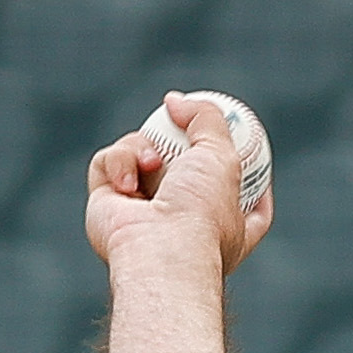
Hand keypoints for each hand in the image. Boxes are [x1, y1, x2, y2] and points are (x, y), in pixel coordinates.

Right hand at [85, 91, 273, 277]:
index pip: (244, 201)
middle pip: (179, 166)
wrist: (159, 249)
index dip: (243, 171)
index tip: (247, 147)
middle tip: (172, 123)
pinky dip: (117, 163)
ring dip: (140, 147)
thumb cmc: (201, 215)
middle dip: (173, 145)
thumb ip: (206, 119)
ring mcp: (142, 214)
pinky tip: (127, 184)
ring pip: (138, 153)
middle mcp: (184, 224)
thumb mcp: (222, 156)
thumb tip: (174, 102)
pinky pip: (106, 164)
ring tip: (151, 164)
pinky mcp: (106, 206)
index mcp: (226, 226)